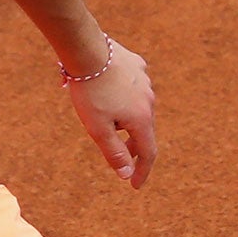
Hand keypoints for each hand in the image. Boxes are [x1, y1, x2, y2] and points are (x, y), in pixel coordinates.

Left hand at [65, 39, 156, 188]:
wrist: (88, 50)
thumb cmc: (90, 91)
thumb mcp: (98, 128)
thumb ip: (114, 152)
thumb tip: (126, 174)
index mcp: (141, 118)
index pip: (148, 152)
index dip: (142, 171)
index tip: (134, 185)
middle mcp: (149, 100)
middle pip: (143, 130)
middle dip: (133, 146)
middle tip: (121, 158)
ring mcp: (145, 81)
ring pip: (138, 108)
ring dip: (127, 120)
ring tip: (109, 121)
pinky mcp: (138, 66)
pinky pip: (134, 88)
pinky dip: (125, 97)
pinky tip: (111, 94)